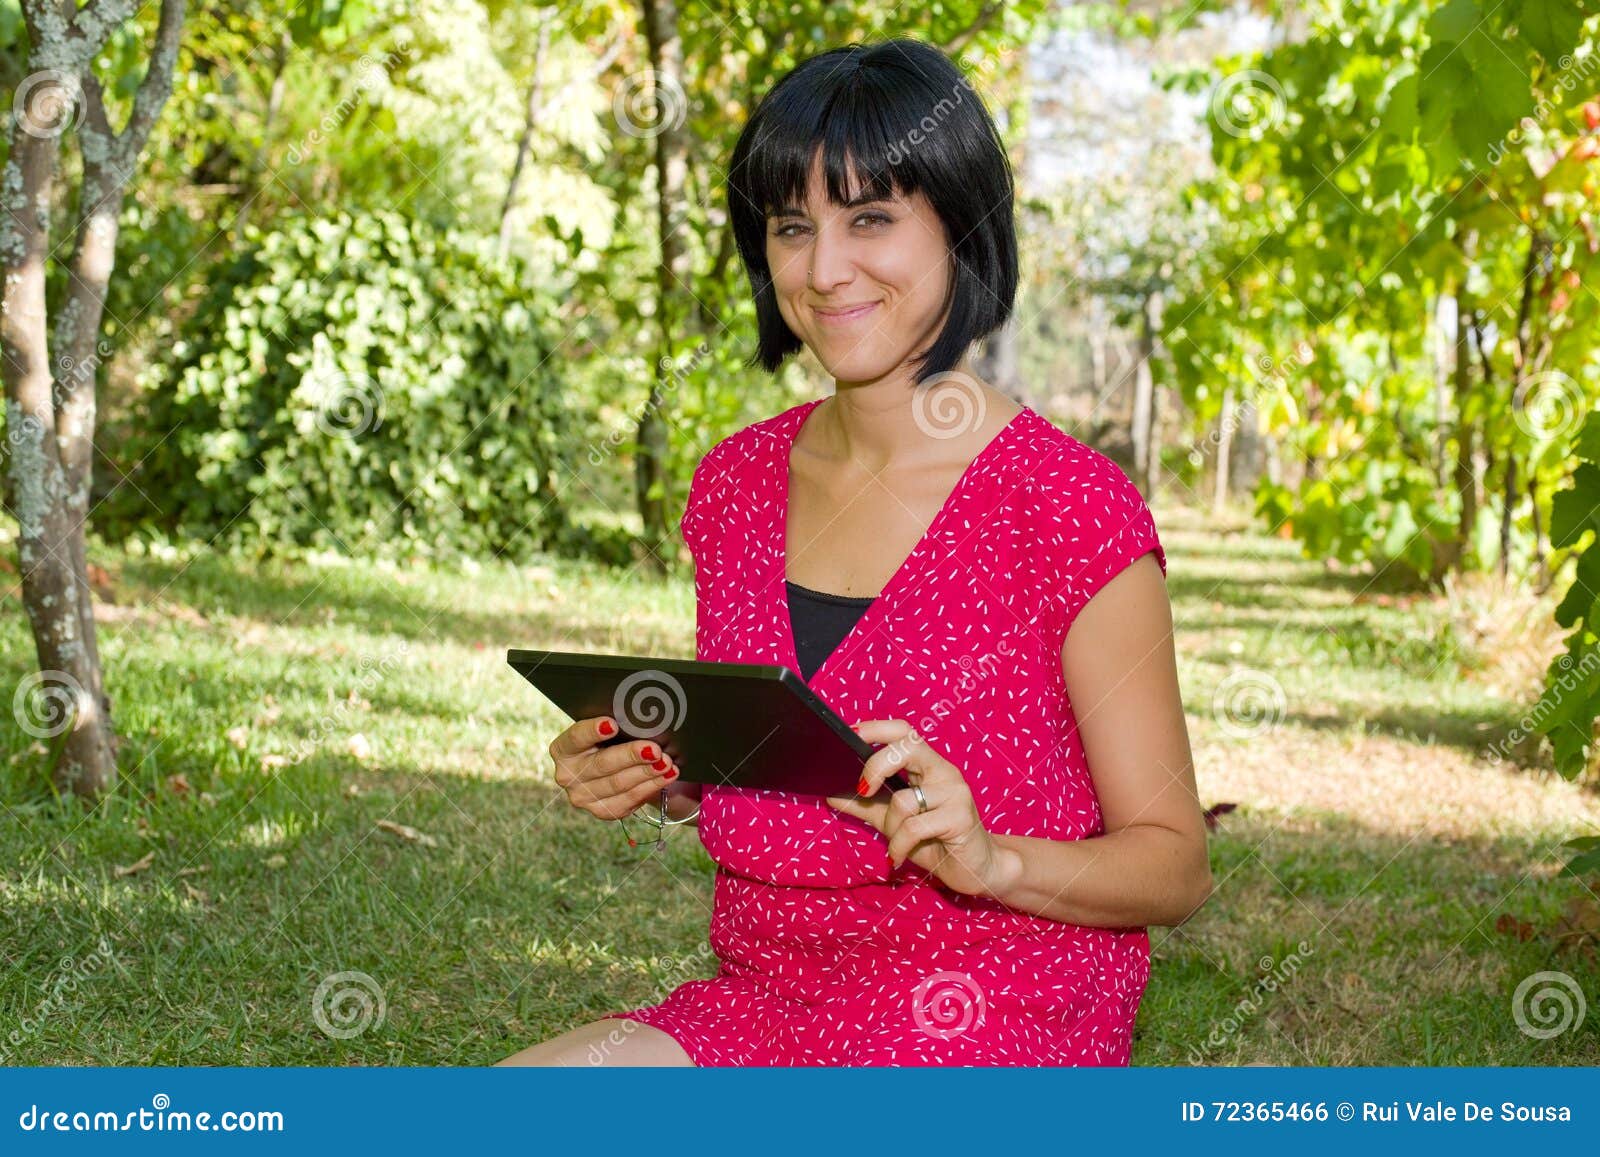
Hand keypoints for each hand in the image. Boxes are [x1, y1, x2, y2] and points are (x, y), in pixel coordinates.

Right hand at [548, 715, 679, 819]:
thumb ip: (617, 725)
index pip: (576, 738)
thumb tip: (642, 718)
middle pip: (602, 764)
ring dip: (646, 773)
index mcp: (563, 749)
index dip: (593, 731)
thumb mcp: (609, 730)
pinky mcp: (601, 810)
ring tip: (667, 762)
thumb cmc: (612, 740)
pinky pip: (629, 799)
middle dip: (631, 756)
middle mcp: (567, 775)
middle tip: (654, 749)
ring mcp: (583, 797)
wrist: (616, 768)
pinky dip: (651, 786)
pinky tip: (667, 776)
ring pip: (618, 784)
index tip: (613, 724)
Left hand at [824, 719, 1014, 897]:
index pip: (903, 732)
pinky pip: (914, 828)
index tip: (851, 737)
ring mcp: (955, 793)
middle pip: (906, 746)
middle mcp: (944, 772)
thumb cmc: (937, 841)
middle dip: (876, 766)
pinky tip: (897, 857)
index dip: (876, 728)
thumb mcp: (894, 822)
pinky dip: (898, 845)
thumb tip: (830, 793)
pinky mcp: (961, 818)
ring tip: (896, 845)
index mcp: (927, 766)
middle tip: (863, 790)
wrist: (977, 870)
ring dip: (890, 828)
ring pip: (904, 800)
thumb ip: (866, 806)